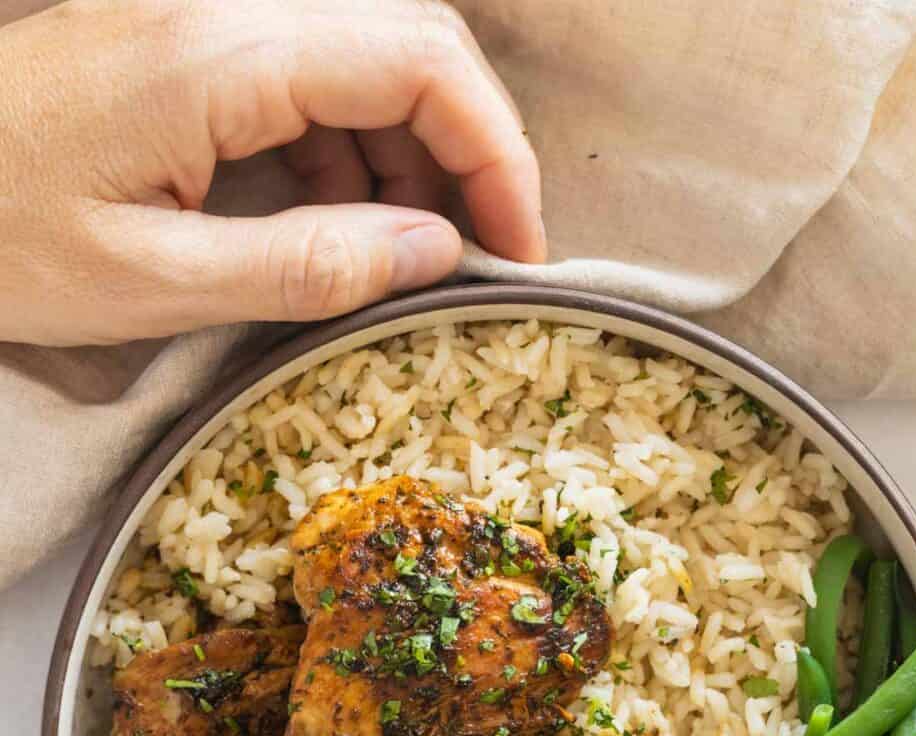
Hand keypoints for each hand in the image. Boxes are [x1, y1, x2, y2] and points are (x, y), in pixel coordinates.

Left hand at [0, 0, 543, 344]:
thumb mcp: (155, 283)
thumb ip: (306, 266)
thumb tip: (433, 253)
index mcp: (220, 51)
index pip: (420, 57)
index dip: (496, 150)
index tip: (516, 248)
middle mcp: (225, 6)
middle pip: (408, 42)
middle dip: (469, 150)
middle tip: (482, 258)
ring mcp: (205, 19)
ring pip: (366, 58)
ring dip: (412, 156)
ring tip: (410, 260)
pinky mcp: (188, 49)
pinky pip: (309, 80)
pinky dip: (351, 154)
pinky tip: (342, 225)